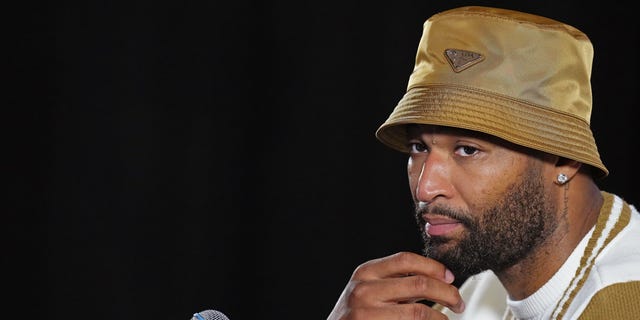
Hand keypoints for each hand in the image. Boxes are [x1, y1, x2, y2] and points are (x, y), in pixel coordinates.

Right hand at [327, 251, 464, 319]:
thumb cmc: (355, 314)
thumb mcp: (368, 289)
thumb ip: (394, 281)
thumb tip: (436, 277)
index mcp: (366, 272)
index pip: (406, 260)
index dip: (433, 267)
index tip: (449, 277)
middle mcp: (365, 290)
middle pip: (419, 284)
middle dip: (447, 293)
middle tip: (457, 301)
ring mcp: (367, 312)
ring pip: (419, 312)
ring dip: (440, 316)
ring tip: (444, 319)